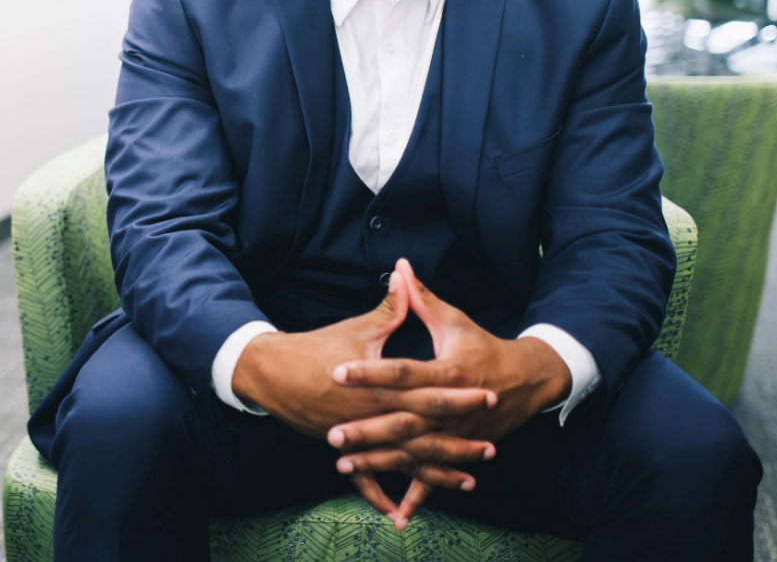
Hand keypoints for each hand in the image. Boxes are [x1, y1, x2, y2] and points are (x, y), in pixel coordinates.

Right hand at [232, 270, 495, 517]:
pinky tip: (404, 514)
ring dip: (436, 471)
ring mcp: (359, 438)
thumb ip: (390, 306)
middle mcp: (373, 417)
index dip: (460, 394)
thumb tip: (406, 273)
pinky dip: (385, 495)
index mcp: (380, 387)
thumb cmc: (319, 347)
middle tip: (492, 444)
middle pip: (424, 433)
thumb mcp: (359, 327)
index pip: (429, 392)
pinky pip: (368, 480)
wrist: (274, 373)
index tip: (488, 394)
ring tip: (470, 479)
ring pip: (404, 461)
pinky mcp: (345, 449)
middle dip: (459, 439)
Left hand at [331, 258, 571, 526]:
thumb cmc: (483, 345)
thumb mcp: (454, 320)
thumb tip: (400, 266)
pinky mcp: (461, 451)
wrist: (525, 381)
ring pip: (413, 452)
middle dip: (367, 429)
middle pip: (404, 420)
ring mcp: (457, 434)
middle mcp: (452, 407)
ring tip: (342, 463)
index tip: (338, 371)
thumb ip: (421, 297)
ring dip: (379, 461)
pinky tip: (394, 515)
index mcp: (448, 371)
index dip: (370, 372)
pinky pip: (435, 477)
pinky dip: (416, 496)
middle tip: (332, 433)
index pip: (403, 372)